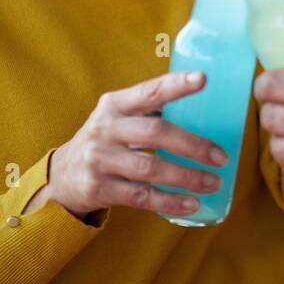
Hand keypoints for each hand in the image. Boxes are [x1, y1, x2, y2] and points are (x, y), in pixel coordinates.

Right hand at [28, 71, 228, 221]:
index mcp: (115, 104)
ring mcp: (100, 159)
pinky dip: (170, 201)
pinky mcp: (100, 188)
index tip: (203, 79)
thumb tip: (205, 110)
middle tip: (221, 157)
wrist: (61, 175)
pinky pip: (141, 197)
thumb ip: (149, 112)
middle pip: (156, 133)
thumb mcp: (118, 118)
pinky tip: (191, 204)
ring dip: (187, 177)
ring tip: (214, 182)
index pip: (149, 91)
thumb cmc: (106, 140)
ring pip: (151, 168)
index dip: (176, 85)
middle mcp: (105, 129)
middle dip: (193, 146)